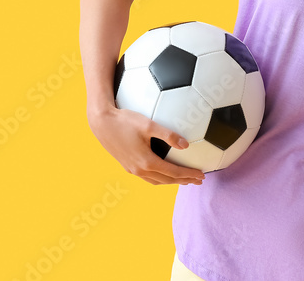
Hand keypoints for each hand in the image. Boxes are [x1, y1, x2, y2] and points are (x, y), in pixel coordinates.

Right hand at [87, 103, 205, 185]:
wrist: (101, 123)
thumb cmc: (125, 120)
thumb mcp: (148, 124)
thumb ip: (168, 135)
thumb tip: (186, 145)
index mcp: (147, 162)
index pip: (174, 173)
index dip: (189, 175)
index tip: (202, 175)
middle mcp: (140, 170)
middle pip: (167, 180)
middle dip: (183, 181)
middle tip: (198, 181)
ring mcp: (132, 169)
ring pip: (156, 181)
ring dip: (172, 181)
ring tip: (184, 179)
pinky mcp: (127, 166)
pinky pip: (147, 177)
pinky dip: (160, 178)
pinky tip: (163, 172)